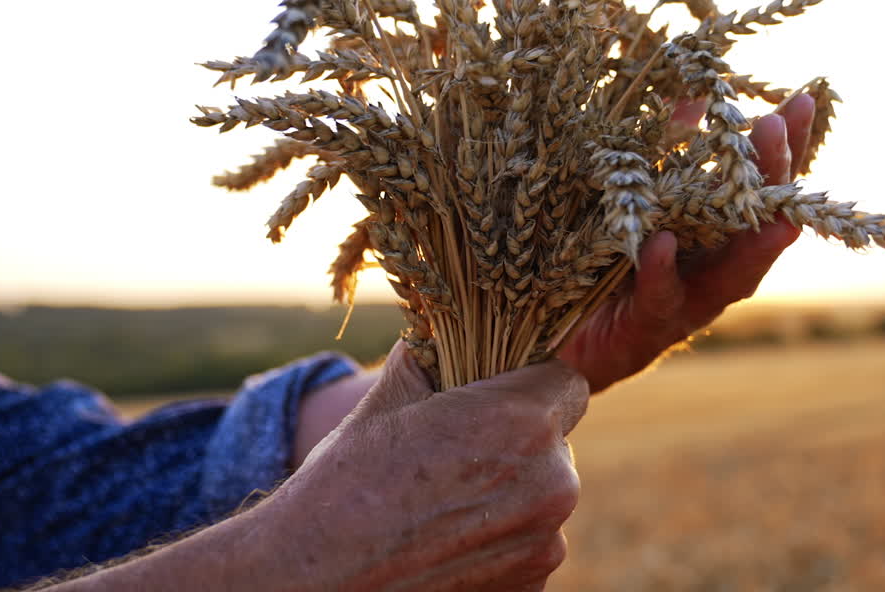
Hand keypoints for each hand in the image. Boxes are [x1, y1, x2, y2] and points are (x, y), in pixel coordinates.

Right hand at [52, 341, 587, 591]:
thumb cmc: (347, 485)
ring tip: (444, 502)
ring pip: (544, 494)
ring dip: (510, 493)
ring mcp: (547, 541)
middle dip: (519, 442)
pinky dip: (500, 539)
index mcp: (523, 422)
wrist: (317, 580)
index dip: (534, 384)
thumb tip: (443, 319)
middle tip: (458, 453)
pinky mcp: (535, 585)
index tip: (500, 395)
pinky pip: (530, 542)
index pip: (568, 382)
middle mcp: (553, 482)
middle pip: (556, 442)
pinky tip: (448, 539)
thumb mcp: (389, 398)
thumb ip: (435, 353)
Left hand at [558, 94, 815, 392]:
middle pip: (762, 227)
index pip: (763, 187)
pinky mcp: (646, 329)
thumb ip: (664, 152)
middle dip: (775, 179)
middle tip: (776, 128)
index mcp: (716, 235)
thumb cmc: (597, 264)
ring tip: (767, 204)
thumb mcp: (632, 199)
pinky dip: (662, 270)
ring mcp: (687, 304)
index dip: (788, 146)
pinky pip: (659, 297)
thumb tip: (690, 94)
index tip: (806, 98)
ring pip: (733, 273)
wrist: (555, 341)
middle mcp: (714, 271)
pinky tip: (663, 243)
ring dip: (748, 234)